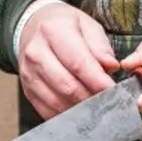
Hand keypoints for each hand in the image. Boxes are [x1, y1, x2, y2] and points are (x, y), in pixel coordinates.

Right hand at [17, 1, 118, 119]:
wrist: (33, 27)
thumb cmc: (64, 27)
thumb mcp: (86, 25)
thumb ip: (100, 46)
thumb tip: (111, 66)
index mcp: (52, 31)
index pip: (77, 63)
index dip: (98, 81)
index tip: (114, 91)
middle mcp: (36, 53)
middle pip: (67, 86)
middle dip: (91, 98)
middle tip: (108, 101)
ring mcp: (28, 73)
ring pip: (57, 101)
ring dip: (80, 109)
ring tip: (96, 106)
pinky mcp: (27, 90)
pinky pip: (47, 111)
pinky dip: (67, 115)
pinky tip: (80, 110)